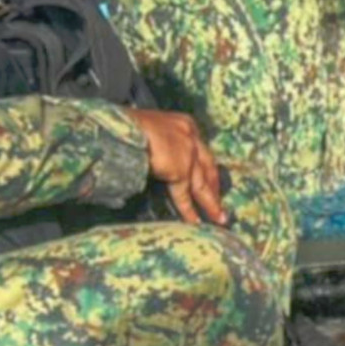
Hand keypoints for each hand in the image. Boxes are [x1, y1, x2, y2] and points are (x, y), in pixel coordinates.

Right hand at [125, 108, 226, 225]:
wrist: (123, 124)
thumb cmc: (127, 123)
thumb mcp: (151, 127)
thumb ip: (161, 142)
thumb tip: (158, 156)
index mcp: (185, 124)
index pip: (201, 148)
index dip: (206, 166)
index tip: (212, 178)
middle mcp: (191, 137)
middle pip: (208, 167)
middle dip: (215, 186)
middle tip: (221, 203)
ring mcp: (188, 154)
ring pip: (202, 183)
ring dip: (210, 203)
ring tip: (218, 218)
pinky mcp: (179, 170)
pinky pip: (184, 194)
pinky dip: (188, 209)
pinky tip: (194, 221)